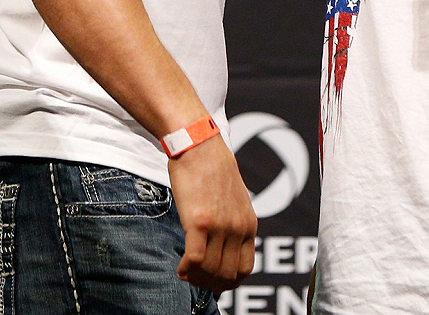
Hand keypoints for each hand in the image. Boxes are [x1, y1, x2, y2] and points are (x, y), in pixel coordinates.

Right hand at [169, 133, 256, 294]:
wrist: (199, 145)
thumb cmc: (212, 169)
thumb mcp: (235, 198)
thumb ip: (233, 222)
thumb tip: (226, 245)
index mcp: (249, 223)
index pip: (245, 269)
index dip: (229, 281)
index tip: (214, 281)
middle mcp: (238, 227)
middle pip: (226, 274)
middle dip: (209, 282)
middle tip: (195, 278)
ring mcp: (220, 226)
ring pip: (209, 270)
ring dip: (196, 277)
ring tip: (186, 272)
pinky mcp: (199, 221)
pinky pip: (194, 260)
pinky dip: (185, 270)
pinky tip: (180, 268)